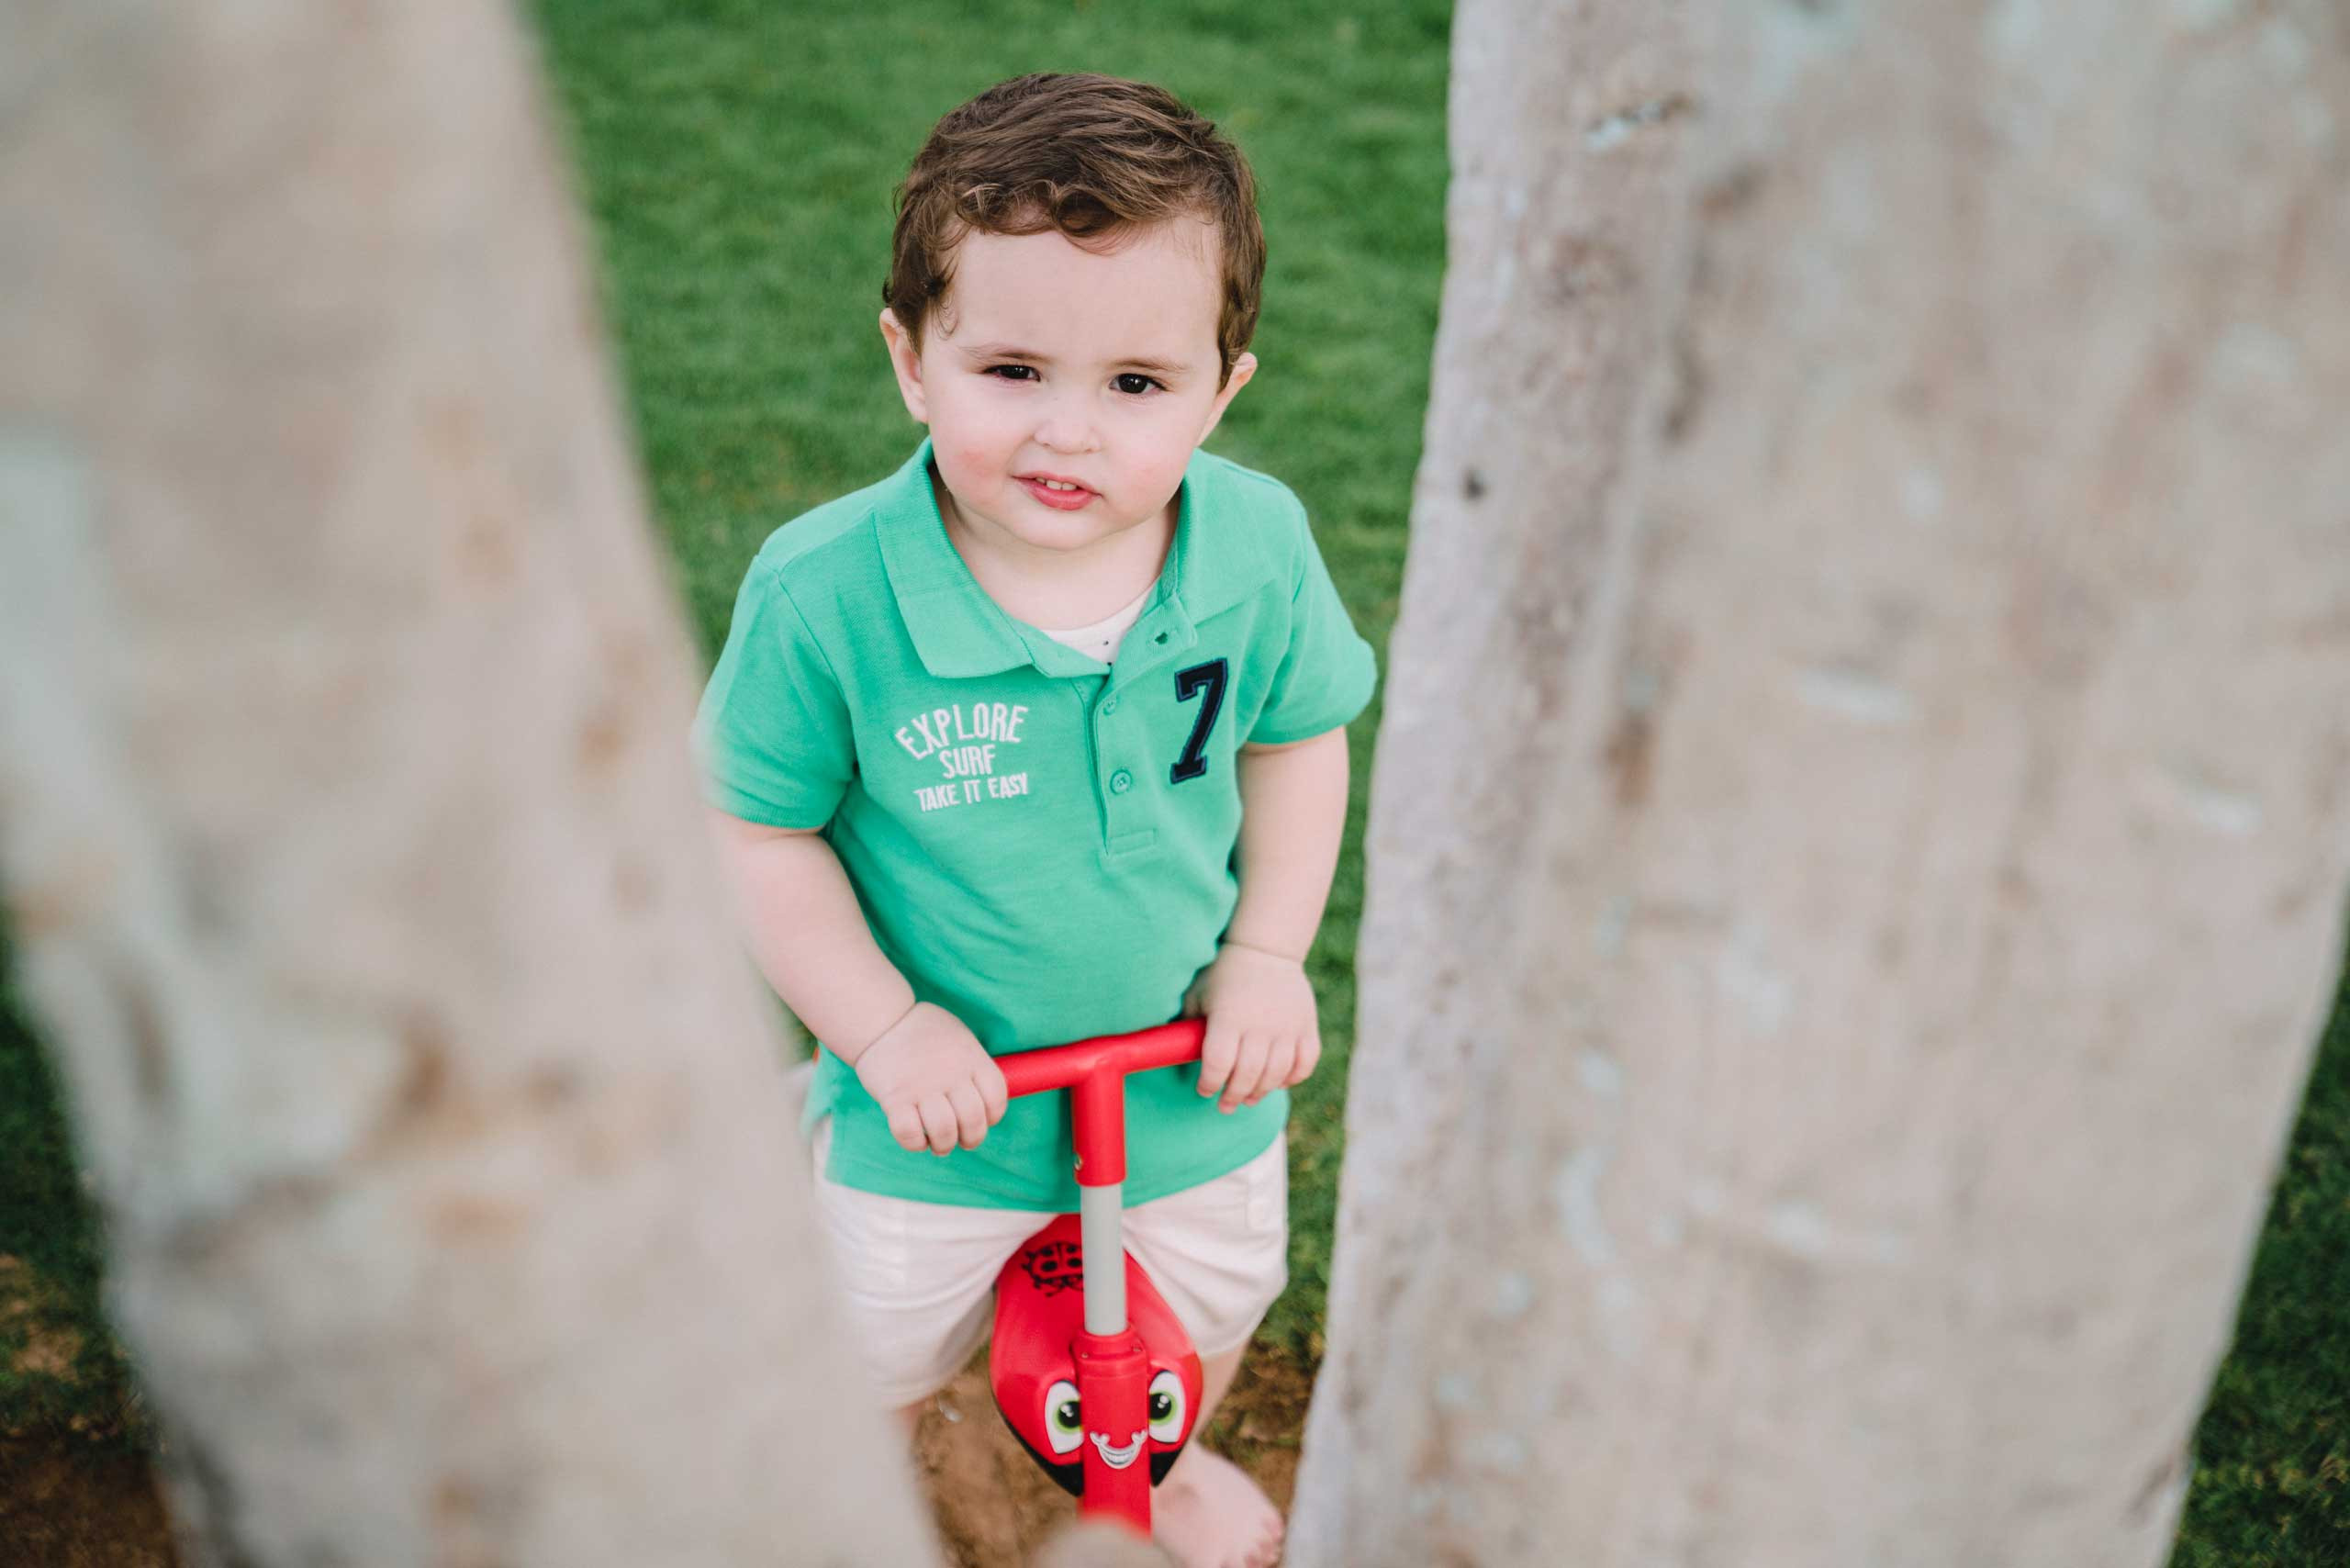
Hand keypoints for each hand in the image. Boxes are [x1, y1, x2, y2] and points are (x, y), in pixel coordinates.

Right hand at [848, 1002, 1008, 1156]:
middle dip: (971, 1139)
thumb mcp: (960, 1037)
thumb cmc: (924, 1032)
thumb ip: (974, 1067)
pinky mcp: (894, 1098)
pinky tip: (916, 1137)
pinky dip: (915, 1144)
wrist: (881, 1019)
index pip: (997, 1098)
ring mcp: (922, 1086)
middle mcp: (950, 1073)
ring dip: (944, 1146)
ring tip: (938, 1144)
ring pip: (944, 1132)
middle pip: (973, 1120)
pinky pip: (910, 1134)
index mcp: (971, 1058)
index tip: (983, 1120)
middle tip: (962, 1141)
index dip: (993, 1117)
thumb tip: (986, 1102)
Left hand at [1180, 941, 1321, 1112]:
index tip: (1203, 1090)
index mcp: (1228, 1017)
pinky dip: (1293, 1078)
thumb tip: (1171, 1063)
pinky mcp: (1307, 1026)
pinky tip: (1279, 1082)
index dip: (1208, 1083)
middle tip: (1225, 1105)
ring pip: (1276, 1074)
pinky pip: (1305, 1063)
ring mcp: (1287, 1026)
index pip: (1217, 1063)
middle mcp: (1260, 1024)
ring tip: (1249, 1099)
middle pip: (1247, 1075)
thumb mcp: (1197, 996)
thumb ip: (1186, 1029)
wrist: (1265, 950)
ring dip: (1260, 1092)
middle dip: (1233, 1096)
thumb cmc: (1223, 976)